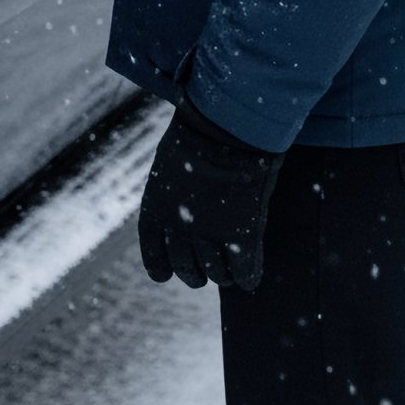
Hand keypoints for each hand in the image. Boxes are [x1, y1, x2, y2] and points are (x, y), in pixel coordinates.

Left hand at [138, 93, 282, 290]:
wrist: (222, 128)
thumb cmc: (196, 137)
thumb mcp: (169, 167)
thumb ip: (172, 198)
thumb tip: (182, 217)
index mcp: (155, 212)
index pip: (154, 256)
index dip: (161, 268)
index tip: (166, 274)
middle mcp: (178, 230)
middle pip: (187, 271)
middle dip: (196, 275)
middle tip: (206, 272)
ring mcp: (210, 236)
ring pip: (218, 275)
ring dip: (224, 274)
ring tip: (231, 269)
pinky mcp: (241, 236)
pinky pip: (245, 272)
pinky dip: (248, 276)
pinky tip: (250, 274)